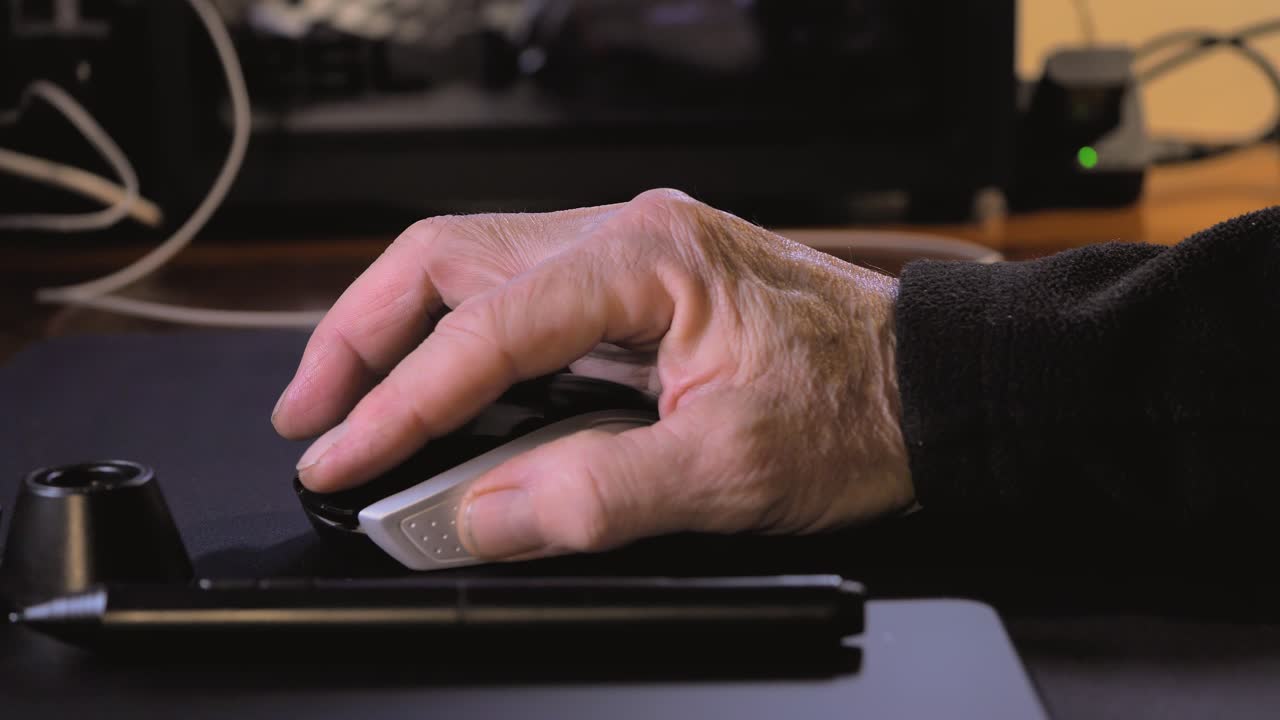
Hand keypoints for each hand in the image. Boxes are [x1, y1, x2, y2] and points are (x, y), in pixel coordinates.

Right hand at [272, 189, 911, 561]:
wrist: (924, 385)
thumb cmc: (855, 410)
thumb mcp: (729, 471)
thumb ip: (597, 494)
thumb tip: (482, 515)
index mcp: (645, 261)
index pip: (483, 332)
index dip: (398, 407)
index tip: (341, 462)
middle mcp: (625, 235)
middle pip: (447, 259)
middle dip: (361, 335)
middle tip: (312, 416)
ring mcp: (628, 253)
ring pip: (472, 267)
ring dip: (400, 331)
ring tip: (351, 402)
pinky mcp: (635, 285)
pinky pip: (516, 295)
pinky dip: (458, 341)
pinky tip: (438, 386)